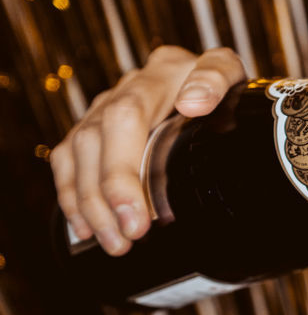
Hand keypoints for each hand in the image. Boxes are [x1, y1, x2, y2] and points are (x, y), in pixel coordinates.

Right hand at [50, 45, 245, 254]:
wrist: (225, 89)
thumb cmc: (230, 90)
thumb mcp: (233, 76)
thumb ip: (216, 79)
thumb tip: (192, 103)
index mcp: (162, 71)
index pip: (126, 116)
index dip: (123, 168)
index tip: (138, 213)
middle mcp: (128, 87)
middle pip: (97, 139)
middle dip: (108, 194)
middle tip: (129, 236)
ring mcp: (106, 106)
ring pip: (77, 153)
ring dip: (89, 203)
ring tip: (115, 243)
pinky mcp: (95, 128)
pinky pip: (68, 161)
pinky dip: (73, 197)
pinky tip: (86, 229)